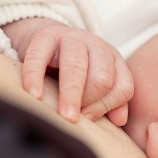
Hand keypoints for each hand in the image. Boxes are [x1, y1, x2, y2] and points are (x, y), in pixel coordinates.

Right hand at [2, 18, 132, 125]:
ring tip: (64, 115)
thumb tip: (119, 121)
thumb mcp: (96, 84)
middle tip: (73, 119)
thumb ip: (111, 103)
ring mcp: (71, 38)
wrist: (45, 39)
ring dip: (71, 95)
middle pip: (103, 79)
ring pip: (76, 67)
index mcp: (113, 60)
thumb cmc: (72, 71)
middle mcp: (97, 46)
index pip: (123, 87)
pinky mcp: (44, 36)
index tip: (88, 120)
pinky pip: (39, 58)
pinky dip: (35, 78)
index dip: (107, 107)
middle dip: (90, 102)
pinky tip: (34, 95)